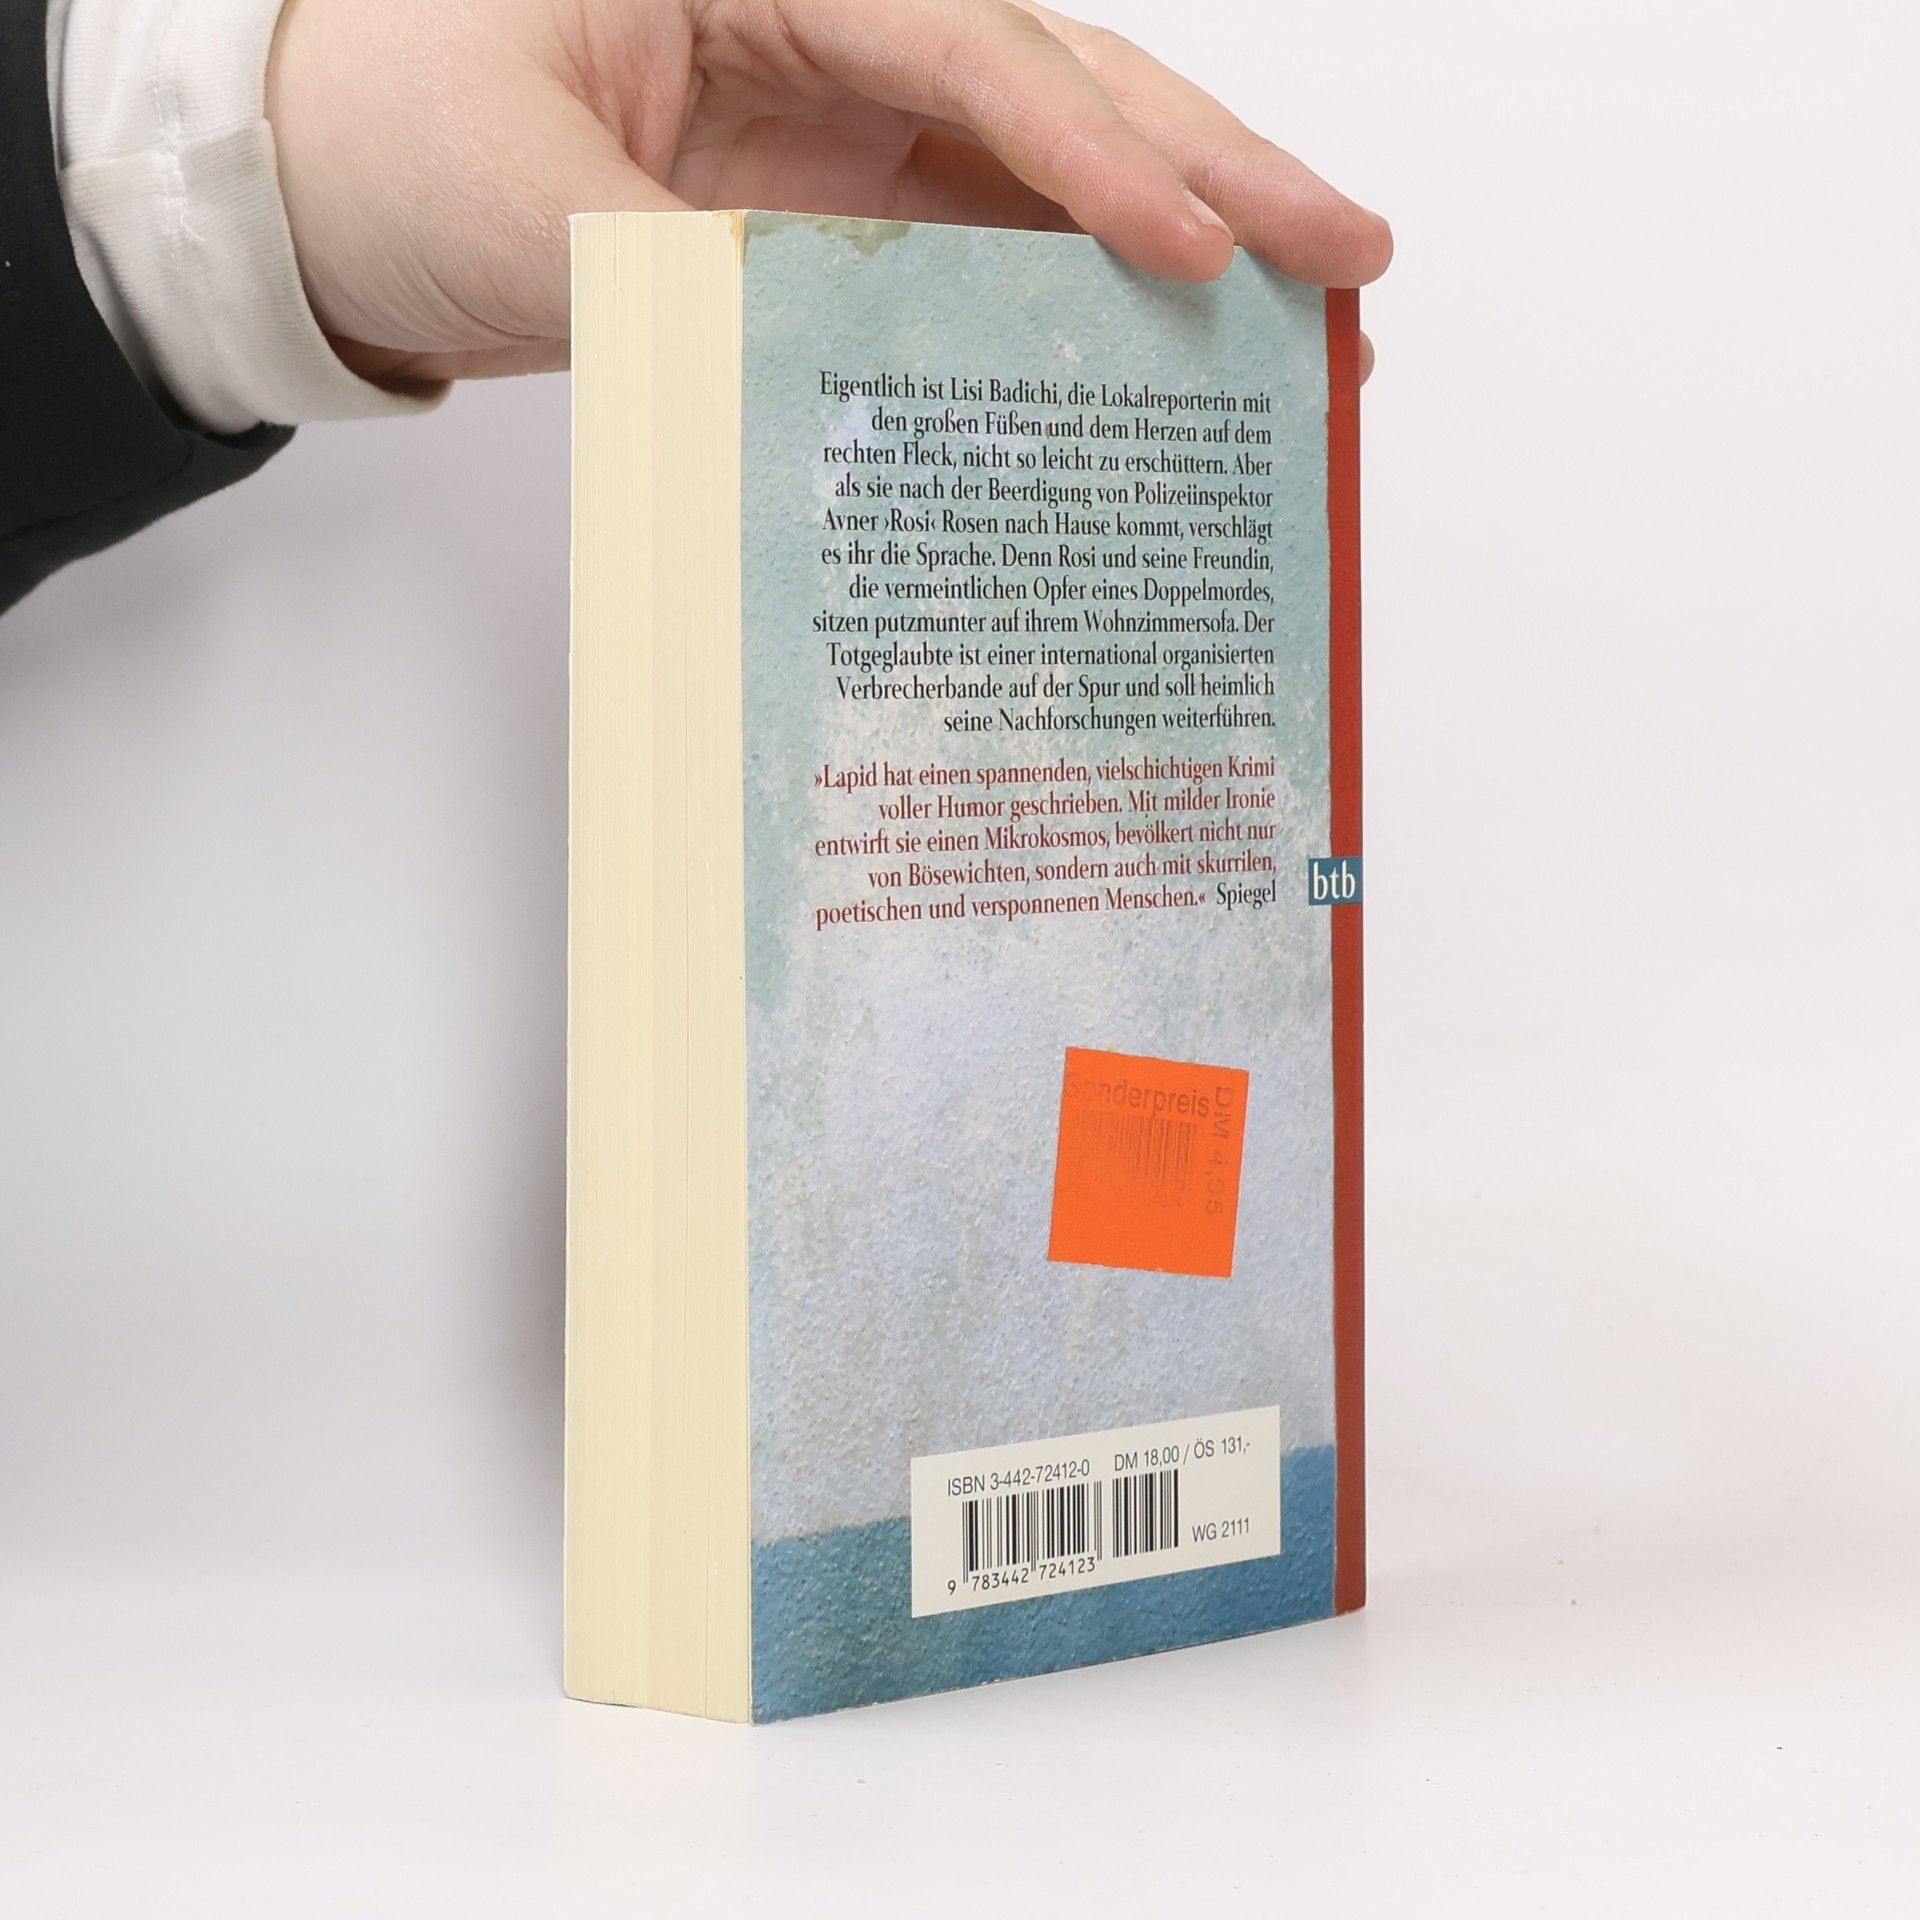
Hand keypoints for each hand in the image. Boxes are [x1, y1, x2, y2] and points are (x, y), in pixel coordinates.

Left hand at [268, 0, 1390, 386]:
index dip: (1098, 163)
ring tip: (1307, 321)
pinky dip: (1072, 299)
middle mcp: (822, 24)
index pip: (968, 58)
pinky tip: (1155, 353)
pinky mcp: (826, 203)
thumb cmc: (367, 126)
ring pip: (1044, 168)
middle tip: (1353, 255)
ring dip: (1175, 242)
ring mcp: (834, 119)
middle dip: (1213, 168)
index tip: (1204, 260)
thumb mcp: (516, 201)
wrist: (303, 177)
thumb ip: (689, 271)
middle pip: (1059, 84)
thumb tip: (850, 359)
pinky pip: (977, 245)